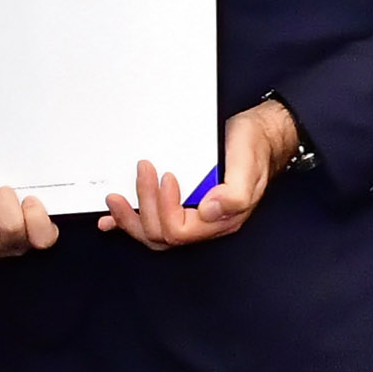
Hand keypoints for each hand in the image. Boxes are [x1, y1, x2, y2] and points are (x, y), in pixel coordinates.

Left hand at [0, 174, 64, 259]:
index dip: (36, 217)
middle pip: (10, 227)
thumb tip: (45, 170)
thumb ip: (40, 188)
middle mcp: (14, 245)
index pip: (43, 237)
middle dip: (5, 199)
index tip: (31, 199)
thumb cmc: (15, 204)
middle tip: (4, 189)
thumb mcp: (34, 193)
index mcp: (37, 235)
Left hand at [112, 96, 297, 250]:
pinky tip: (112, 219)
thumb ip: (235, 192)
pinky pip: (152, 222)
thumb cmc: (254, 148)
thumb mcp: (248, 164)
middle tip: (141, 172)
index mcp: (220, 218)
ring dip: (130, 218)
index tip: (166, 176)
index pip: (180, 230)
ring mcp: (191, 215)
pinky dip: (128, 222)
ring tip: (114, 199)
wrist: (260, 136)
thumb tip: (210, 210)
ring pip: (153, 233)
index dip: (165, 207)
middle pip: (161, 235)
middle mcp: (204, 222)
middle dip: (143, 207)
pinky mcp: (182, 203)